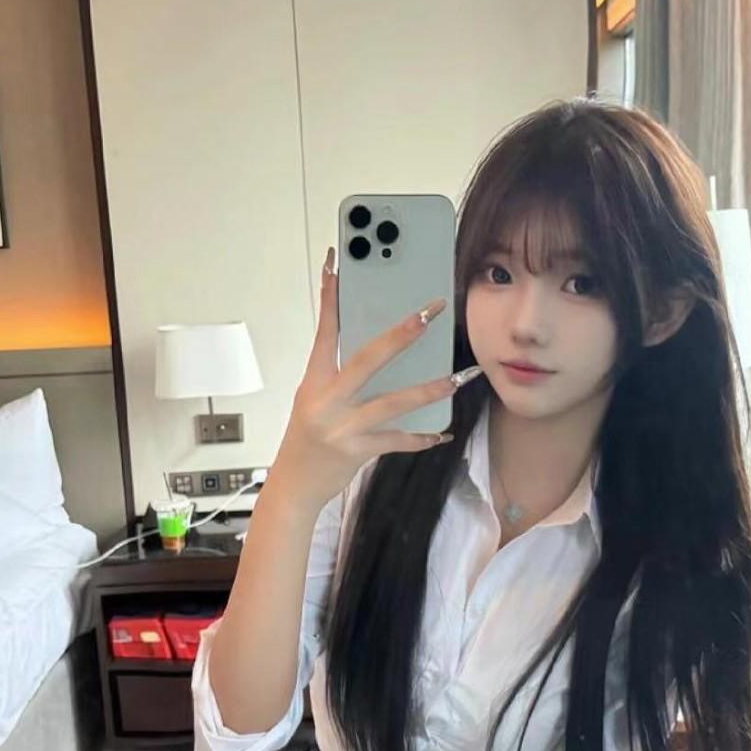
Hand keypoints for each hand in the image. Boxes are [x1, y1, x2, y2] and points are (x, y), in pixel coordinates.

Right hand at [270, 244, 472, 512]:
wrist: (295, 486)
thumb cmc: (307, 439)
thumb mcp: (315, 400)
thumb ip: (341, 376)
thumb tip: (383, 350)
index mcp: (314, 380)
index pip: (325, 330)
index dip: (330, 297)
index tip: (337, 264)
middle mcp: (326, 400)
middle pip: (367, 359)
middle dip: (401, 335)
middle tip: (428, 313)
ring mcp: (342, 426)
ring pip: (392, 402)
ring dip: (428, 390)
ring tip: (455, 378)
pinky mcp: (357, 450)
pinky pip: (398, 441)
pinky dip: (422, 437)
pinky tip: (442, 433)